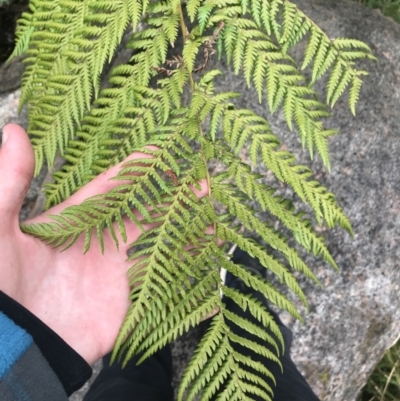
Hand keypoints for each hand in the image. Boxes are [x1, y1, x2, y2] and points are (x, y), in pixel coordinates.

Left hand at [0, 124, 207, 364]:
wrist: (17, 346)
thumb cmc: (2, 286)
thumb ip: (10, 183)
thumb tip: (13, 130)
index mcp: (77, 221)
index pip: (116, 186)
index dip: (140, 168)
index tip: (165, 151)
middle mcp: (103, 241)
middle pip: (146, 211)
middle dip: (172, 194)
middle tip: (201, 180)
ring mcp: (119, 270)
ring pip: (159, 241)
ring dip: (183, 227)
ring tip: (210, 212)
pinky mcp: (130, 298)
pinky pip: (164, 278)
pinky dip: (185, 266)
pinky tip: (206, 253)